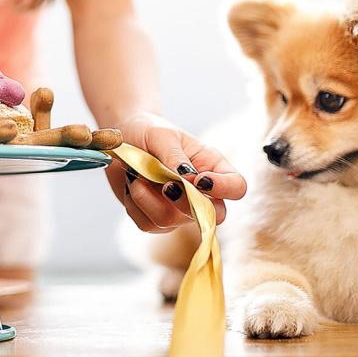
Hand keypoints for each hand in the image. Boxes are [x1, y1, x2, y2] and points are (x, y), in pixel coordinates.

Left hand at [104, 111, 246, 231]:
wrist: (120, 141)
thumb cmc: (148, 132)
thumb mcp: (162, 136)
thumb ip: (175, 157)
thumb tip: (187, 180)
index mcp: (212, 167)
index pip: (236, 187)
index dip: (223, 188)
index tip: (199, 179)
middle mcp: (200, 193)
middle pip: (211, 216)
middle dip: (185, 203)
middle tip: (166, 184)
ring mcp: (178, 209)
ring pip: (171, 221)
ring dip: (148, 198)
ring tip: (137, 176)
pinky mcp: (155, 219)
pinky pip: (147, 224)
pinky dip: (135, 205)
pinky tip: (132, 186)